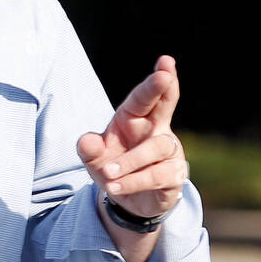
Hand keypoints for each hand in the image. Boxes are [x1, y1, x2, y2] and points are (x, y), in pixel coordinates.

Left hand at [76, 54, 188, 219]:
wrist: (128, 200)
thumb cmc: (113, 168)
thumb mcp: (95, 158)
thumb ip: (89, 149)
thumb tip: (86, 142)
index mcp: (135, 118)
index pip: (144, 97)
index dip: (154, 82)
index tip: (165, 61)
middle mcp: (156, 130)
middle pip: (165, 106)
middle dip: (165, 89)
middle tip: (164, 76)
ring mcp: (169, 152)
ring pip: (156, 147)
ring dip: (131, 160)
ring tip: (107, 172)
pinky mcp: (174, 175)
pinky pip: (158, 176)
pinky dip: (134, 181)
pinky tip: (115, 187)